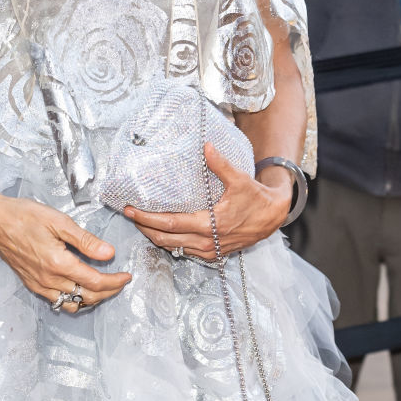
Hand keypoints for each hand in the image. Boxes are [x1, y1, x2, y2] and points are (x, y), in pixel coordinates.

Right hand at [0, 189, 131, 312]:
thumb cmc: (25, 215)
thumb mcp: (59, 221)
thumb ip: (85, 240)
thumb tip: (110, 254)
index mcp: (58, 263)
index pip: (95, 282)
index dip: (115, 281)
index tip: (127, 275)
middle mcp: (48, 280)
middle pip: (86, 297)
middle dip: (108, 292)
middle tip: (120, 281)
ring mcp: (38, 285)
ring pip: (72, 303)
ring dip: (92, 299)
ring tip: (104, 286)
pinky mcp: (31, 284)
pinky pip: (57, 300)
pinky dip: (74, 299)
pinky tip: (80, 287)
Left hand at [124, 142, 291, 258]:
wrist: (272, 217)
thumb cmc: (256, 199)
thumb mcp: (240, 180)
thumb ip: (221, 164)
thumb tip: (206, 147)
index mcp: (210, 224)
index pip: (170, 224)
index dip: (147, 218)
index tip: (130, 209)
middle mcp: (207, 241)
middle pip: (165, 239)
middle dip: (144, 227)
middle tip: (128, 215)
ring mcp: (209, 250)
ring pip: (172, 247)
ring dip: (154, 236)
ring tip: (139, 222)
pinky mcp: (212, 253)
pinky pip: (183, 250)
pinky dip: (169, 241)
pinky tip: (160, 231)